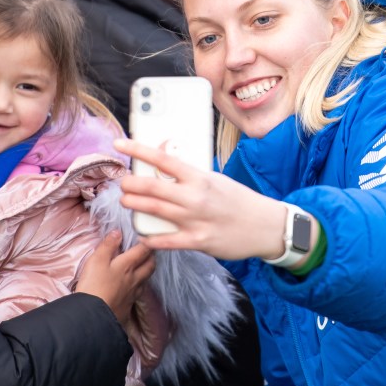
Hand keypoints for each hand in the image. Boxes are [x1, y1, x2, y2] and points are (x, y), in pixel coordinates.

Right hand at [76, 231, 155, 325]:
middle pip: (150, 266)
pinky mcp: (128, 306)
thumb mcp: (96, 261)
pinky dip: (138, 288)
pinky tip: (132, 288)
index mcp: (127, 265)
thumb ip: (108, 246)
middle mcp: (134, 279)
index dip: (147, 242)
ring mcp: (133, 294)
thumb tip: (118, 233)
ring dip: (147, 272)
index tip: (148, 237)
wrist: (93, 316)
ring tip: (143, 268)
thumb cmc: (93, 285)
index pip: (143, 250)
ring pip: (146, 280)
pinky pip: (138, 294)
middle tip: (149, 252)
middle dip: (152, 257)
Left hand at [114, 138, 287, 259]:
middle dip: (131, 184)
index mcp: (200, 177)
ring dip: (135, 205)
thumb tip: (167, 167)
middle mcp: (194, 196)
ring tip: (127, 201)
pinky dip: (150, 238)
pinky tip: (143, 236)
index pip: (162, 159)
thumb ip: (192, 176)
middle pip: (152, 187)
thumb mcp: (216, 179)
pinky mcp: (198, 241)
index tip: (120, 145)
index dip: (137, 150)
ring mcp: (195, 220)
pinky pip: (166, 241)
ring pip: (154, 210)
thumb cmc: (240, 200)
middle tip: (122, 182)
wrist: (265, 225)